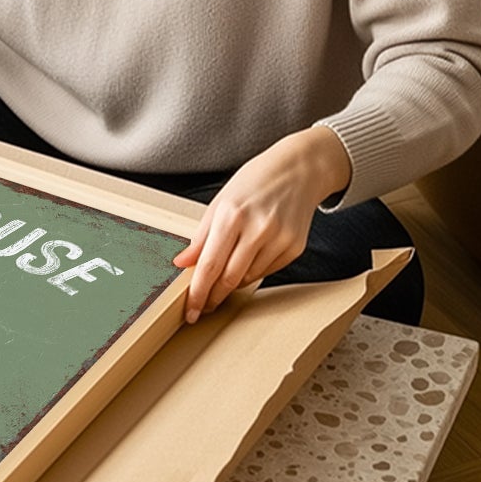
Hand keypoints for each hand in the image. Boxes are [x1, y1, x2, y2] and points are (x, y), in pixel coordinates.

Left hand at [173, 127, 352, 323]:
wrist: (298, 170)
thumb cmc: (255, 183)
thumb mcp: (220, 202)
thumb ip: (201, 237)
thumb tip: (182, 263)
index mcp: (232, 215)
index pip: (209, 265)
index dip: (198, 293)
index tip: (190, 311)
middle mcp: (258, 229)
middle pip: (229, 278)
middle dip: (213, 297)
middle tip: (202, 307)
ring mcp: (279, 239)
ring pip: (248, 278)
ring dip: (233, 283)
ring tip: (225, 275)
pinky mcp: (295, 248)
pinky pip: (267, 272)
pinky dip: (253, 271)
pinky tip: (250, 257)